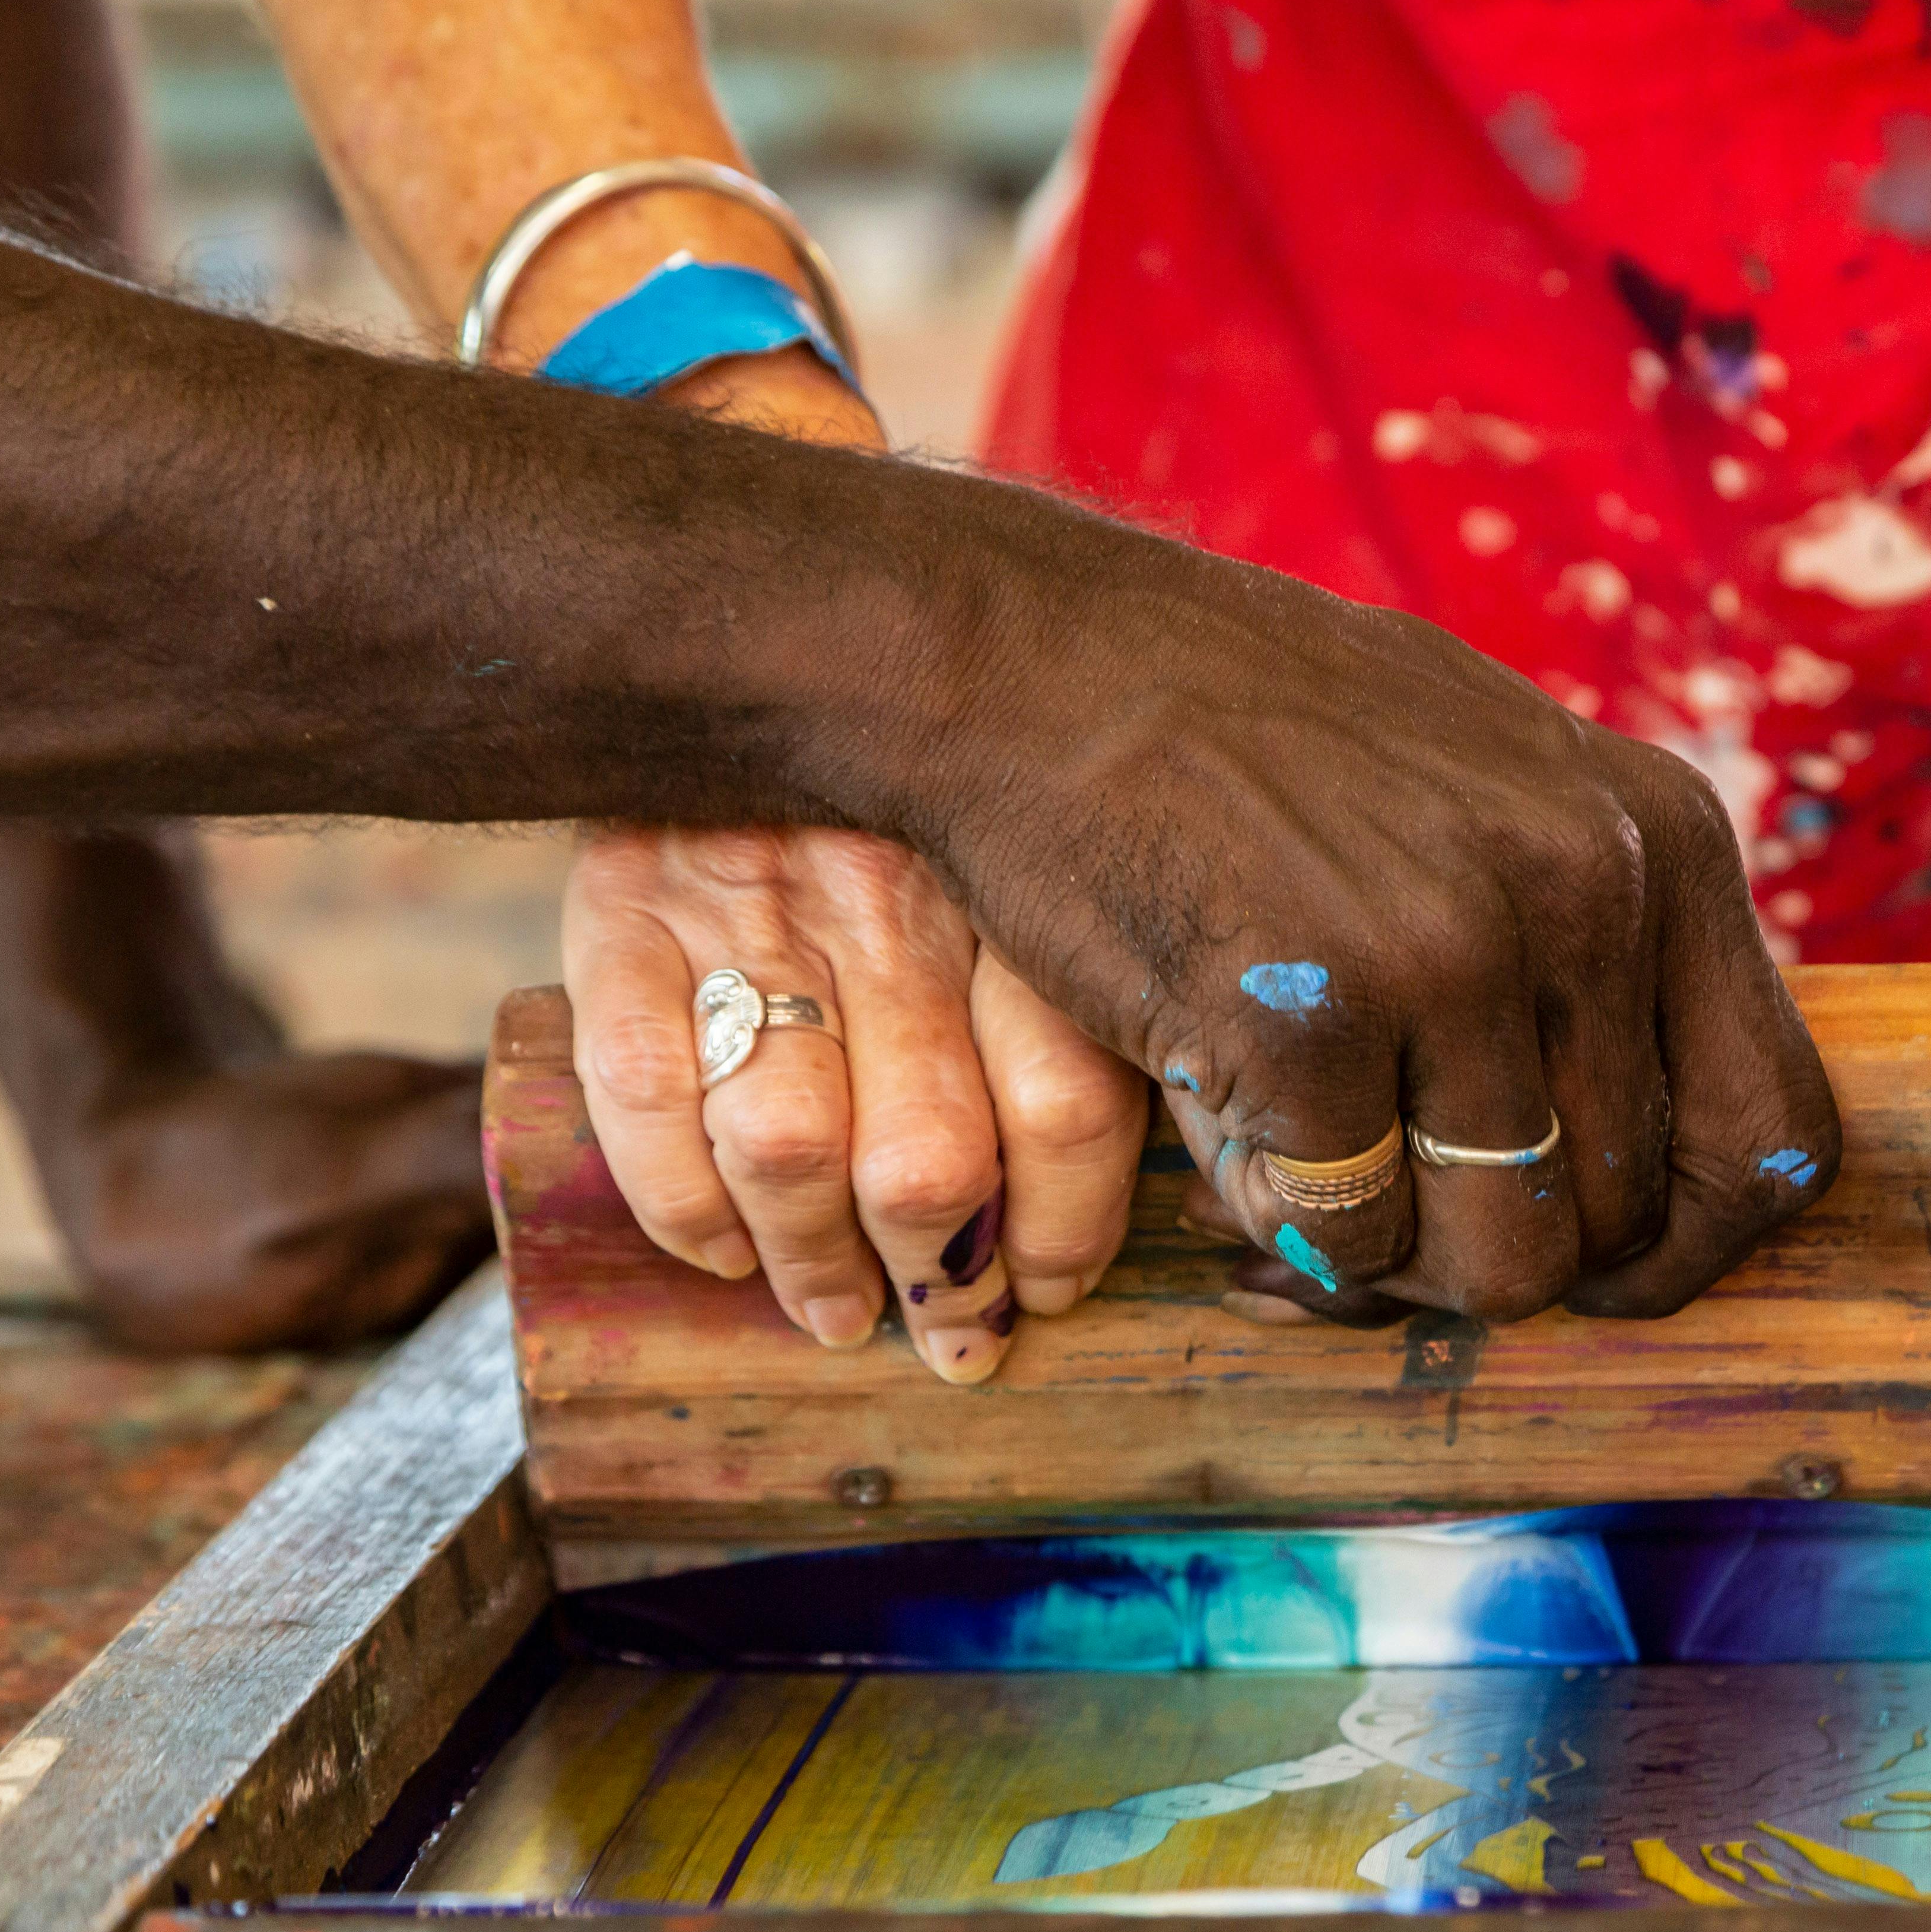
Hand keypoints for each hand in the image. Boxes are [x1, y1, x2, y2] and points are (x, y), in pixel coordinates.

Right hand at [562, 358, 1153, 1383]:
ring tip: (851, 1319)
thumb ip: (1196, 959)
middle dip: (949, 1285)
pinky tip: (727, 1257)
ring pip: (787, 1150)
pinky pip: (649, 1095)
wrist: (806, 591)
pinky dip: (684, 1208)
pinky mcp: (624, 907)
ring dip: (817, 1273)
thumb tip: (1307, 1141)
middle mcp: (903, 901)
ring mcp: (756, 906)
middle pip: (931, 1159)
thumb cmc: (1002, 758)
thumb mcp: (1120, 821)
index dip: (1072, 1234)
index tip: (1065, 1289)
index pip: (1079, 1108)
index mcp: (1039, 884)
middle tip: (966, 1340)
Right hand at [843, 531, 1842, 1325]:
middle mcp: (1592, 888)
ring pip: (1502, 1262)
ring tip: (1307, 1157)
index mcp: (1661, 839)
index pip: (1775, 1130)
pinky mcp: (1315, 1015)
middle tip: (1384, 1190)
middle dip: (1498, 1244)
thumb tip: (1663, 1164)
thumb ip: (1593, 941)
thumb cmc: (1257, 743)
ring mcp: (1455, 948)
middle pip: (1624, 1221)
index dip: (1689, 1241)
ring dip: (1396, 1253)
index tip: (1591, 1258)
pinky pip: (1349, 1238)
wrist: (1035, 657)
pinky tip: (1224, 1116)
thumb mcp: (1493, 787)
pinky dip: (1281, 1219)